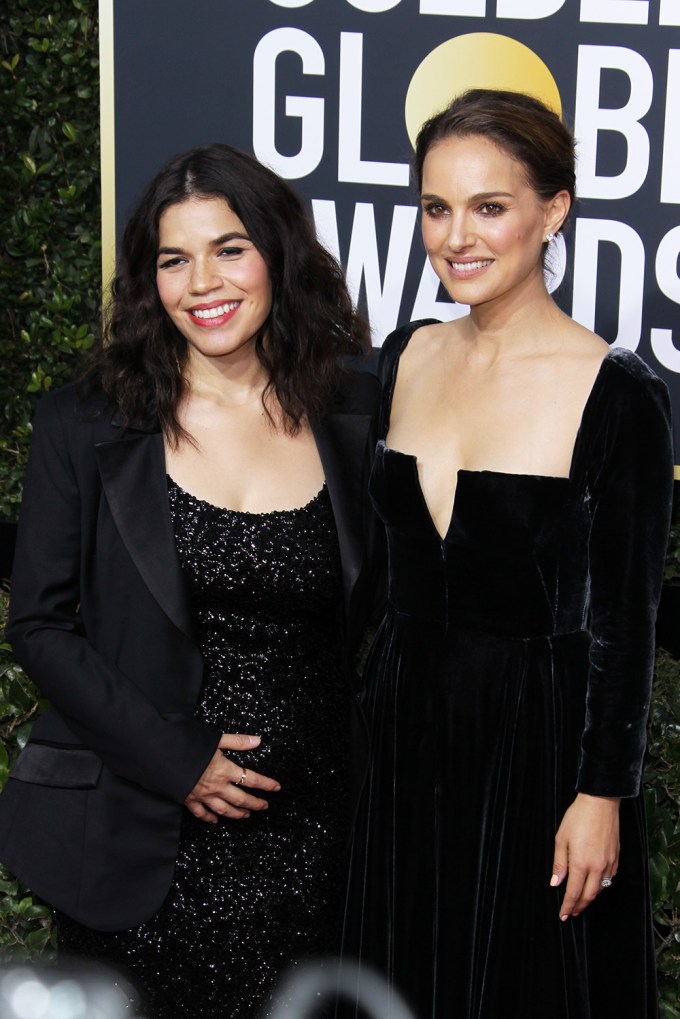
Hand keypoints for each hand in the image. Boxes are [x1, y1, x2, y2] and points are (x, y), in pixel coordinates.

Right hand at [184, 733, 280, 823]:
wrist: (162, 756)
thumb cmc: (189, 745)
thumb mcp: (216, 739)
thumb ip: (237, 741)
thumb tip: (257, 741)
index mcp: (225, 770)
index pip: (252, 779)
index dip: (266, 784)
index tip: (276, 788)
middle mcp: (217, 786)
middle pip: (241, 799)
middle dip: (255, 803)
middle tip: (264, 806)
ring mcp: (203, 795)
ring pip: (224, 809)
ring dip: (237, 814)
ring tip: (246, 816)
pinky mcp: (189, 800)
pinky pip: (202, 813)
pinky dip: (210, 818)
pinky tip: (215, 820)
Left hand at [550, 792, 619, 919]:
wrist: (600, 803)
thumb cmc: (577, 818)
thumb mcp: (561, 838)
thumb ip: (559, 863)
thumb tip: (556, 883)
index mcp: (581, 863)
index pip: (574, 893)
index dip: (568, 906)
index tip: (563, 915)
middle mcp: (597, 867)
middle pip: (589, 896)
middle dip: (579, 907)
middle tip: (572, 913)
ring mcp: (609, 863)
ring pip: (601, 889)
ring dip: (590, 897)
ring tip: (581, 901)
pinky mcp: (616, 858)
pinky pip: (610, 878)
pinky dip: (601, 886)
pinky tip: (595, 884)